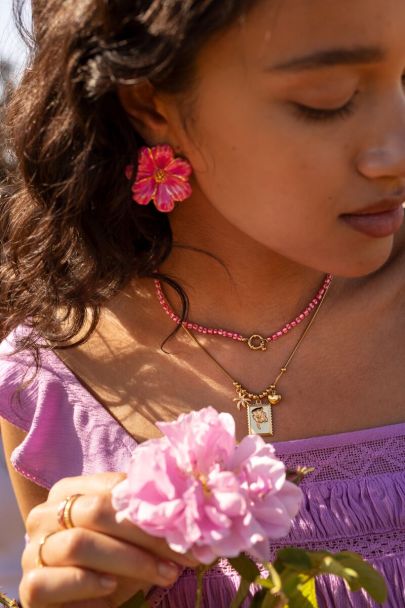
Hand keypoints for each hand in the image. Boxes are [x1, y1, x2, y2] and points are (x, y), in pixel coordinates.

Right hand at [20, 472, 197, 607]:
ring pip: (79, 544)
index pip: (111, 488)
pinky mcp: (29, 586)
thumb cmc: (110, 562)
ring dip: (130, 561)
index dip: (151, 506)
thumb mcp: (129, 538)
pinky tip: (112, 590)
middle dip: (145, 534)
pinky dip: (88, 584)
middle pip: (96, 512)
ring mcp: (33, 550)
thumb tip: (188, 507)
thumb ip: (145, 516)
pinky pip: (53, 581)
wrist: (81, 601)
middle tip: (181, 554)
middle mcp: (44, 514)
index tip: (187, 526)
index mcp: (68, 491)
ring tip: (164, 574)